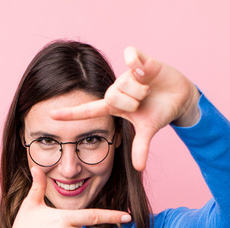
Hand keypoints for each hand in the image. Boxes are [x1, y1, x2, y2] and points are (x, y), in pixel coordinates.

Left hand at [50, 47, 200, 170]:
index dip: (70, 114)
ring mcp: (127, 74)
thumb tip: (139, 168)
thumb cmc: (158, 112)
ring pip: (127, 83)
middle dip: (133, 104)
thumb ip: (140, 146)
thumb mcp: (148, 129)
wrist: (178, 96)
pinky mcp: (139, 60)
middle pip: (113, 97)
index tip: (51, 116)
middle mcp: (117, 89)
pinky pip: (130, 56)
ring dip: (142, 90)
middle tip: (142, 103)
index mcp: (114, 106)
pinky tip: (143, 67)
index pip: (88, 110)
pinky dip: (136, 61)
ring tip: (149, 89)